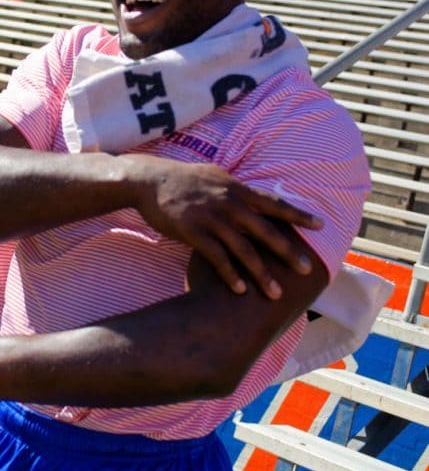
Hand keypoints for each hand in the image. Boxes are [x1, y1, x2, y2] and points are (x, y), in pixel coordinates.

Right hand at [125, 155, 322, 298]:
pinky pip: (216, 257)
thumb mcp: (214, 177)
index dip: (298, 215)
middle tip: (307, 270)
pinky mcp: (192, 231)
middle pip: (265, 230)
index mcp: (236, 189)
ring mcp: (210, 217)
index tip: (321, 226)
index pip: (273, 203)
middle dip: (288, 252)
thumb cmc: (182, 180)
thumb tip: (254, 196)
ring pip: (243, 249)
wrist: (149, 181)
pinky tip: (240, 289)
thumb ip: (235, 189)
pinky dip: (230, 275)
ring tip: (275, 293)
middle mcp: (228, 202)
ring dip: (261, 273)